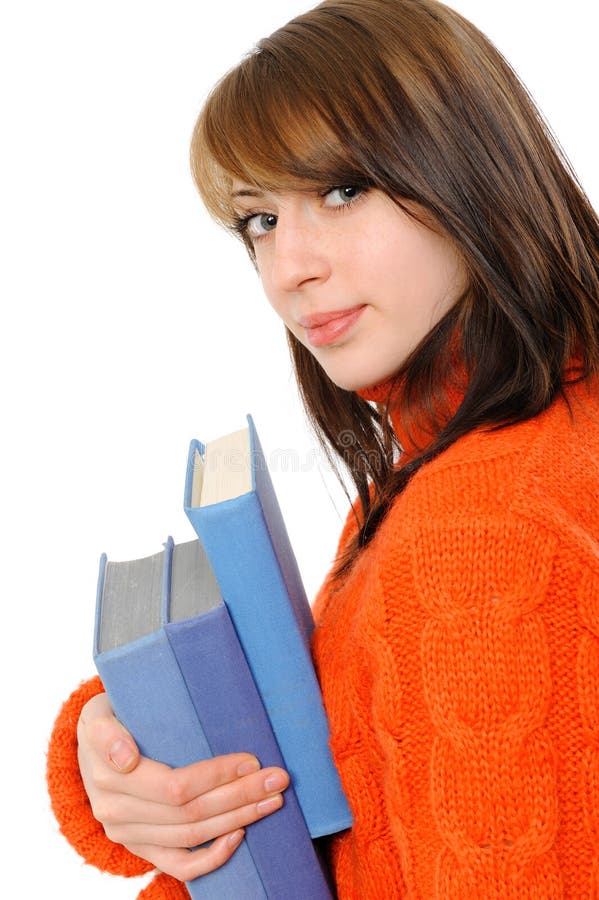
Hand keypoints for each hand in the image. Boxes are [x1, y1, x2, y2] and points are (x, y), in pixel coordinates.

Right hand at [77, 692, 289, 881]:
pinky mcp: (140, 849)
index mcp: (107, 774)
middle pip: (190, 811)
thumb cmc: (106, 719)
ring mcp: (128, 835)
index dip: (216, 776)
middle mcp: (115, 810)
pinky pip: (180, 864)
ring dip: (239, 818)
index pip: (174, 785)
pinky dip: (213, 856)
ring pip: (192, 836)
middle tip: (278, 777)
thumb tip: (125, 756)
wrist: (86, 753)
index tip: (252, 759)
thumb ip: (107, 730)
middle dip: (241, 795)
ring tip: (272, 799)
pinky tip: (241, 834)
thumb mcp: (98, 712)